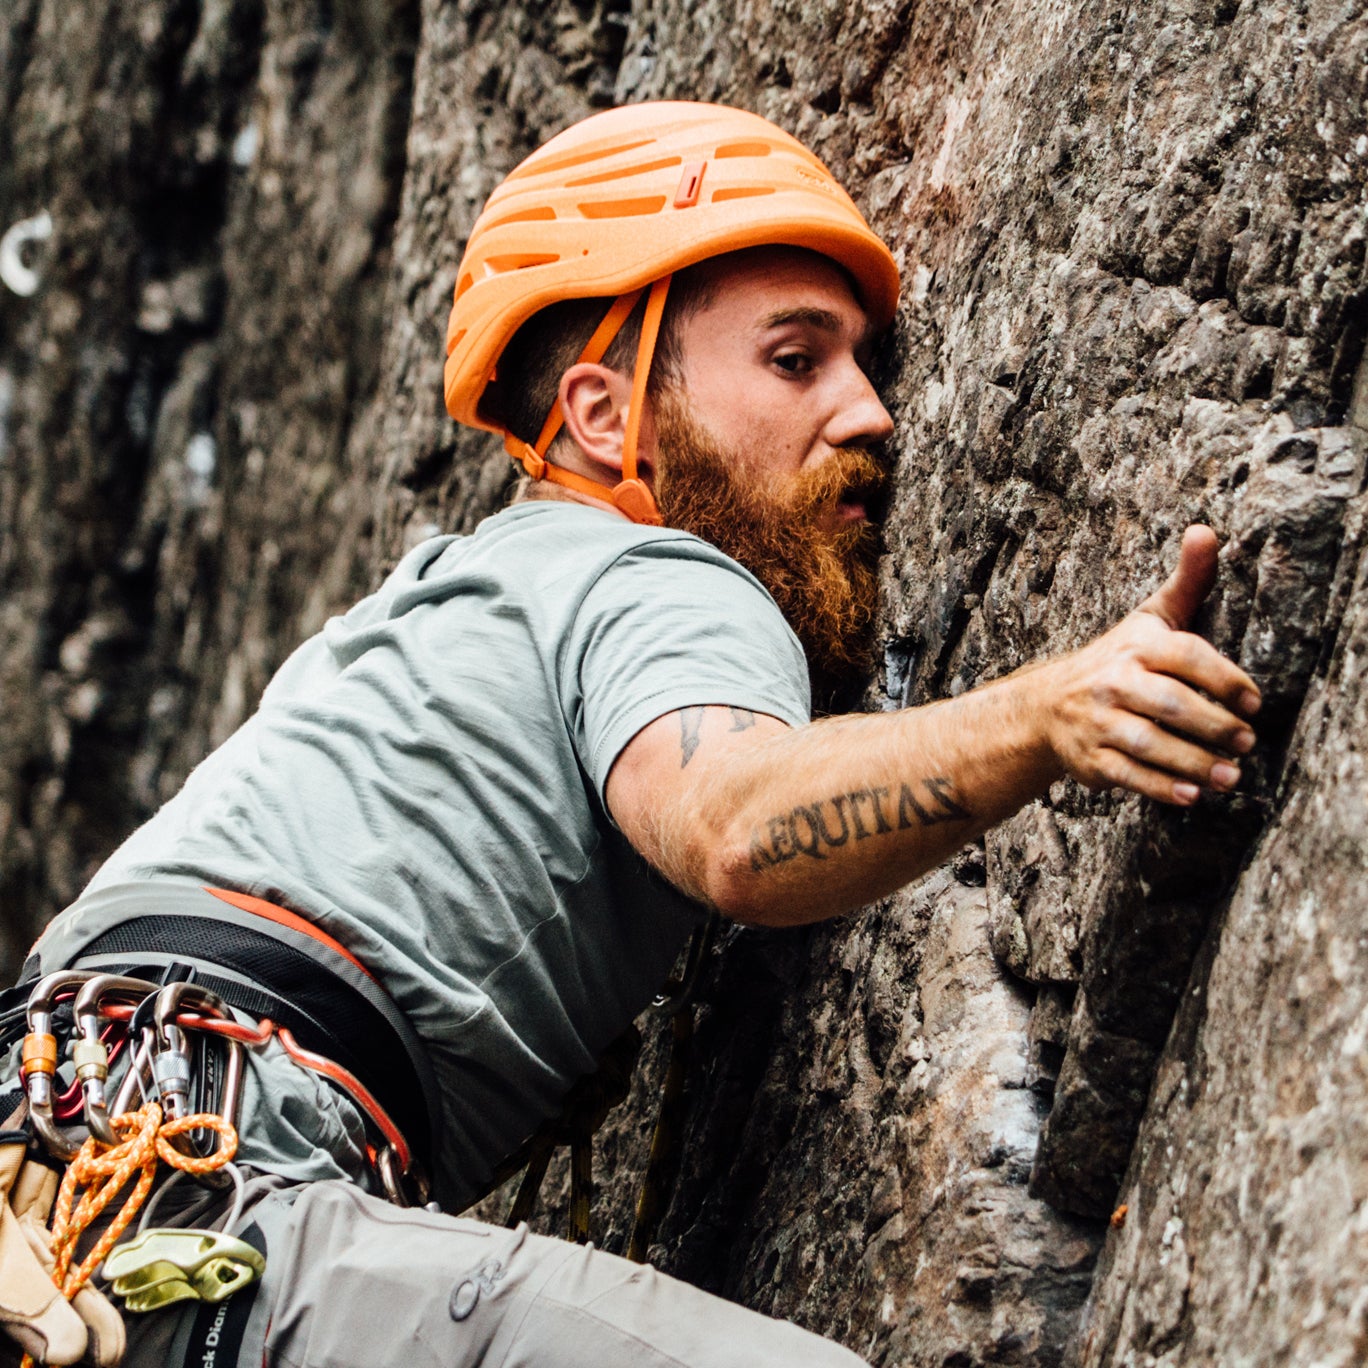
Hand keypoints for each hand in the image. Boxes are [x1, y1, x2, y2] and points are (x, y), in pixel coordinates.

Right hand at [1035, 526, 1261, 805]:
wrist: (1047, 706)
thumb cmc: (1119, 659)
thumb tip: (1207, 530)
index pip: (1187, 657)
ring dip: (1196, 763)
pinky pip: (1129, 776)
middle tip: (1247, 742)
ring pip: (1151, 744)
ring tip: (1233, 775)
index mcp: (1136, 646)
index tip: (1253, 702)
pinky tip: (1194, 794)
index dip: (1226, 680)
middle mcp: (1112, 682)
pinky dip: (1163, 788)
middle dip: (1216, 726)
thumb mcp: (1150, 618)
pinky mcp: (1090, 759)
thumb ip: (1187, 580)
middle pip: (1171, 705)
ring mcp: (1098, 722)